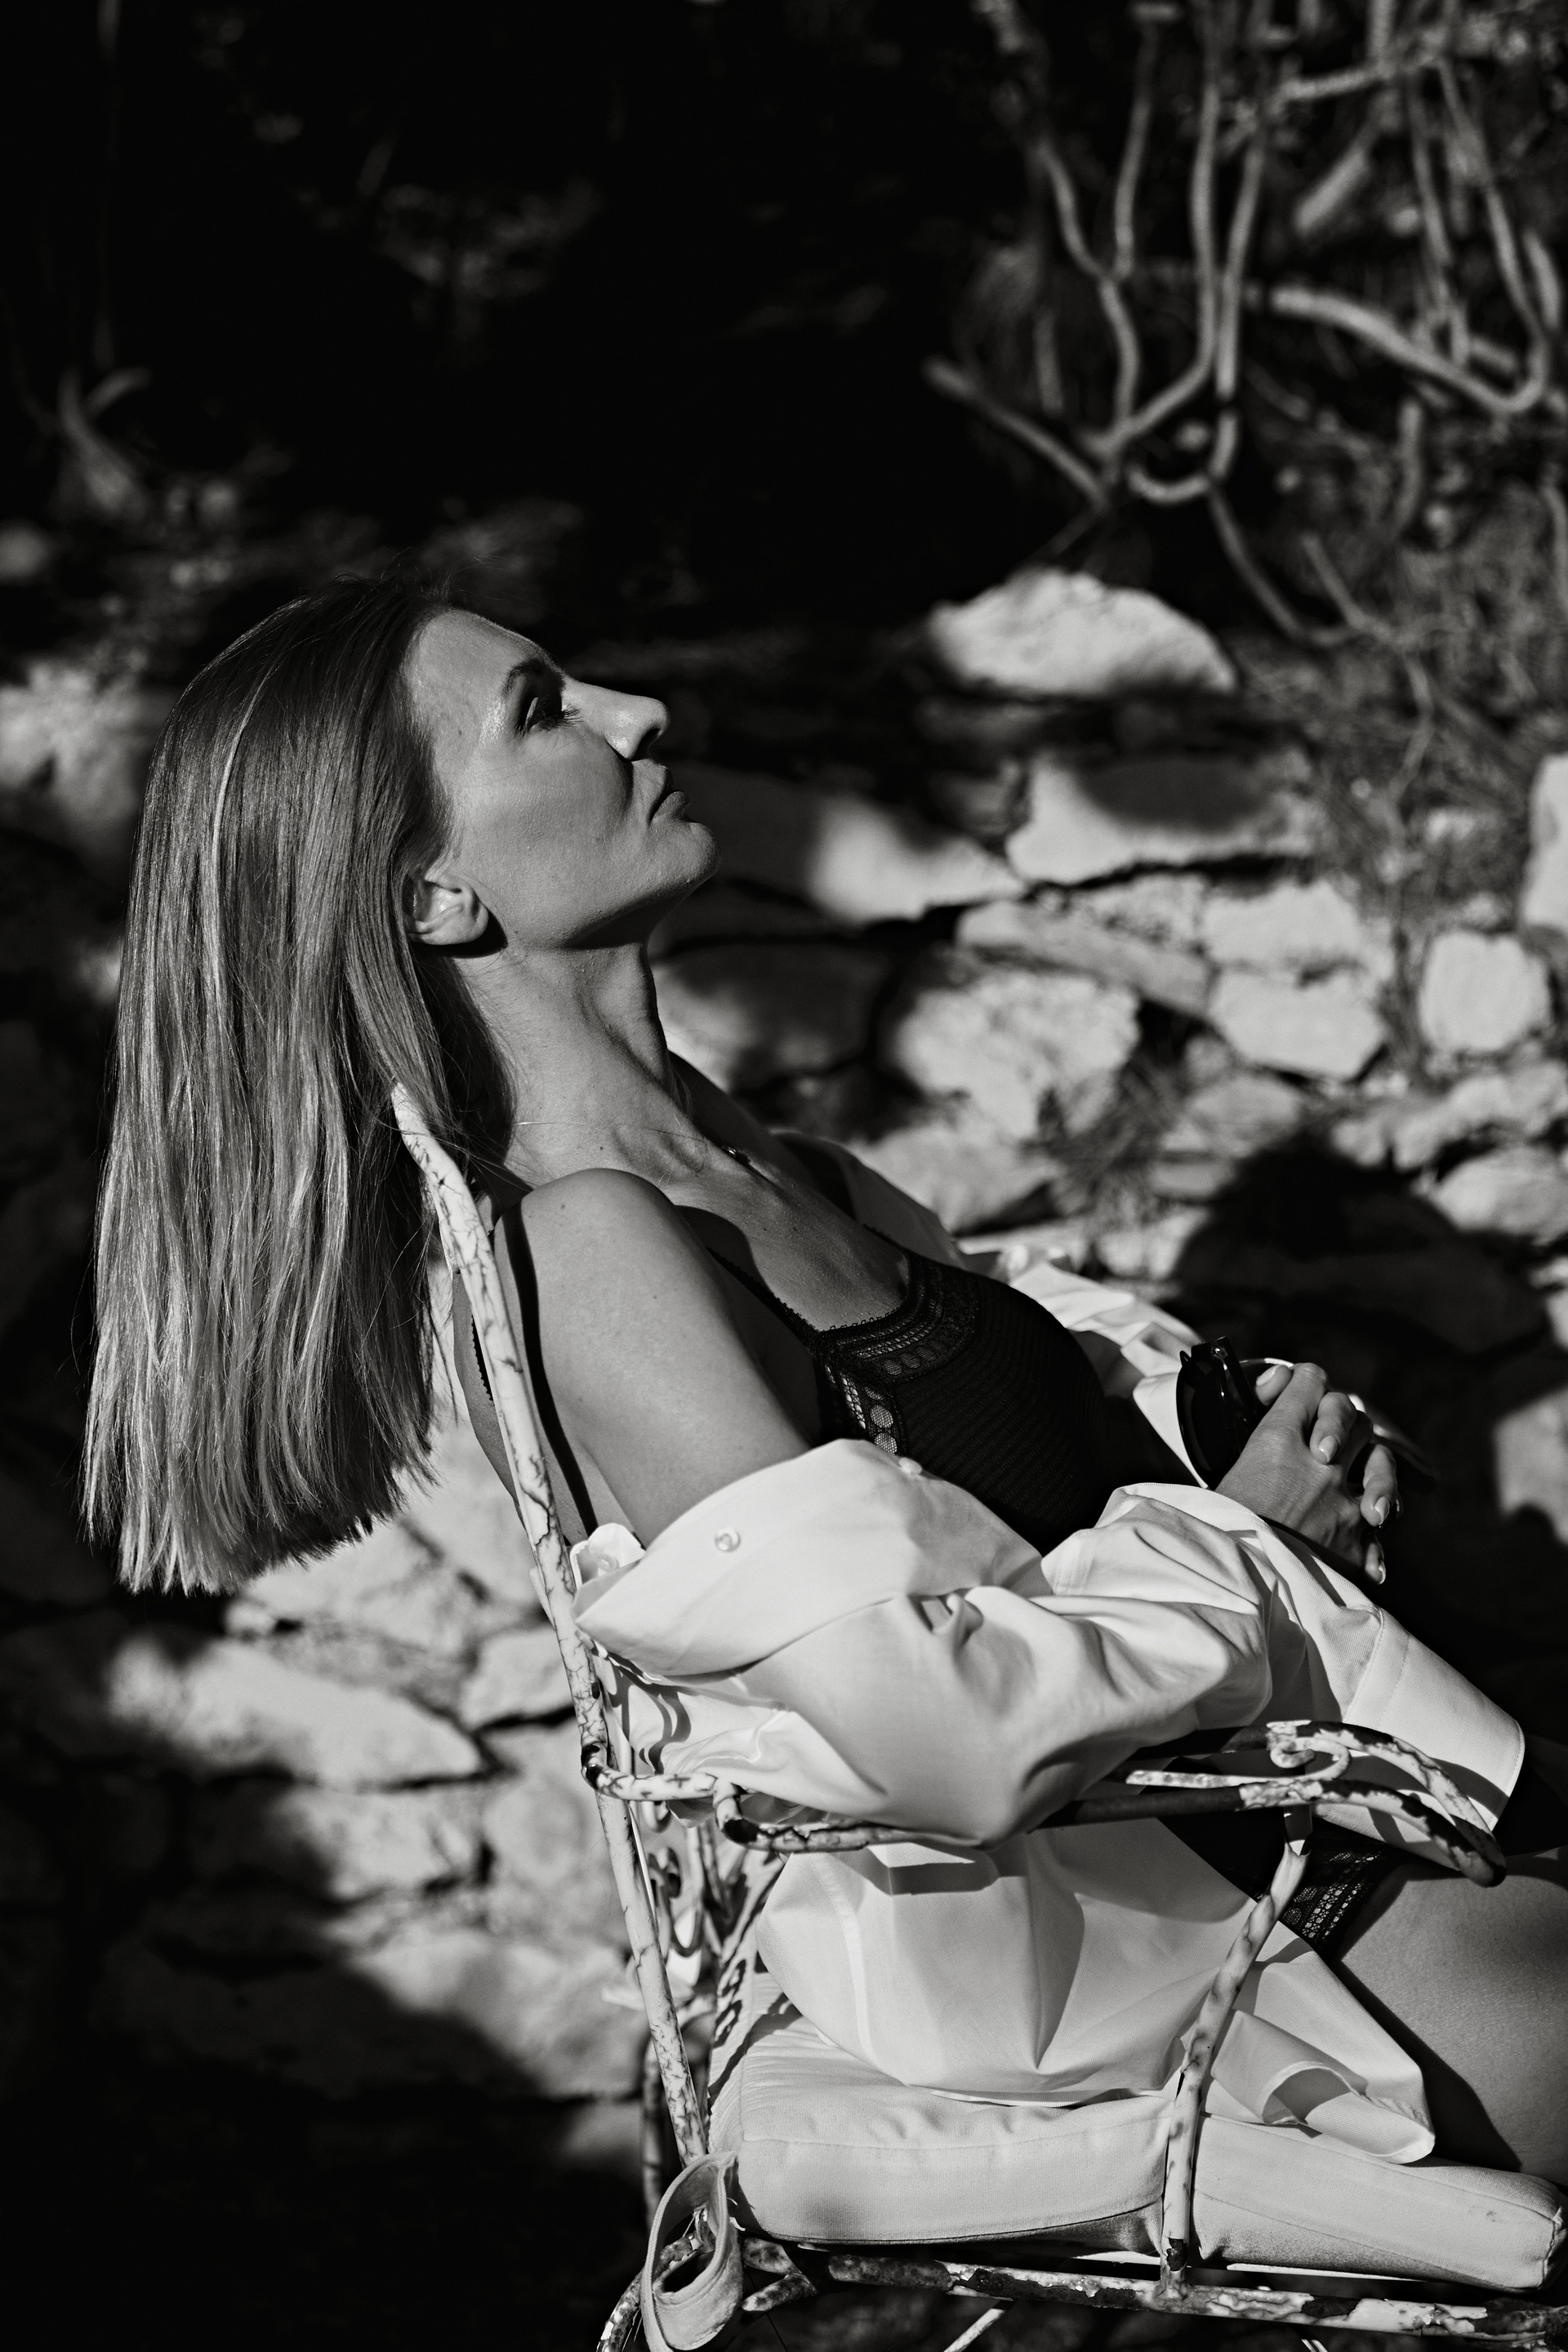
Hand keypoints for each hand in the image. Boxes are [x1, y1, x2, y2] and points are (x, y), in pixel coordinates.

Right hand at [1217, 1362, 1397, 1586]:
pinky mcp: (1358, 1545)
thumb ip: (1249, 1450)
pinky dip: (1368, 1536)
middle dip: (1339, 1420)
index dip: (1301, 1381)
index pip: (1308, 1382)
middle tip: (1321, 1444)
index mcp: (1276, 1443)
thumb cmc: (1215, 1535)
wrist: (1237, 1592)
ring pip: (1381, 1461)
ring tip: (1358, 1489)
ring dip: (1372, 1468)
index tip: (1293, 1389)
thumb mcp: (1217, 1478)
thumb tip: (1265, 1425)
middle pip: (1352, 1415)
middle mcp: (1319, 1466)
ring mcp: (1344, 1505)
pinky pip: (1378, 1529)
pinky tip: (1357, 1540)